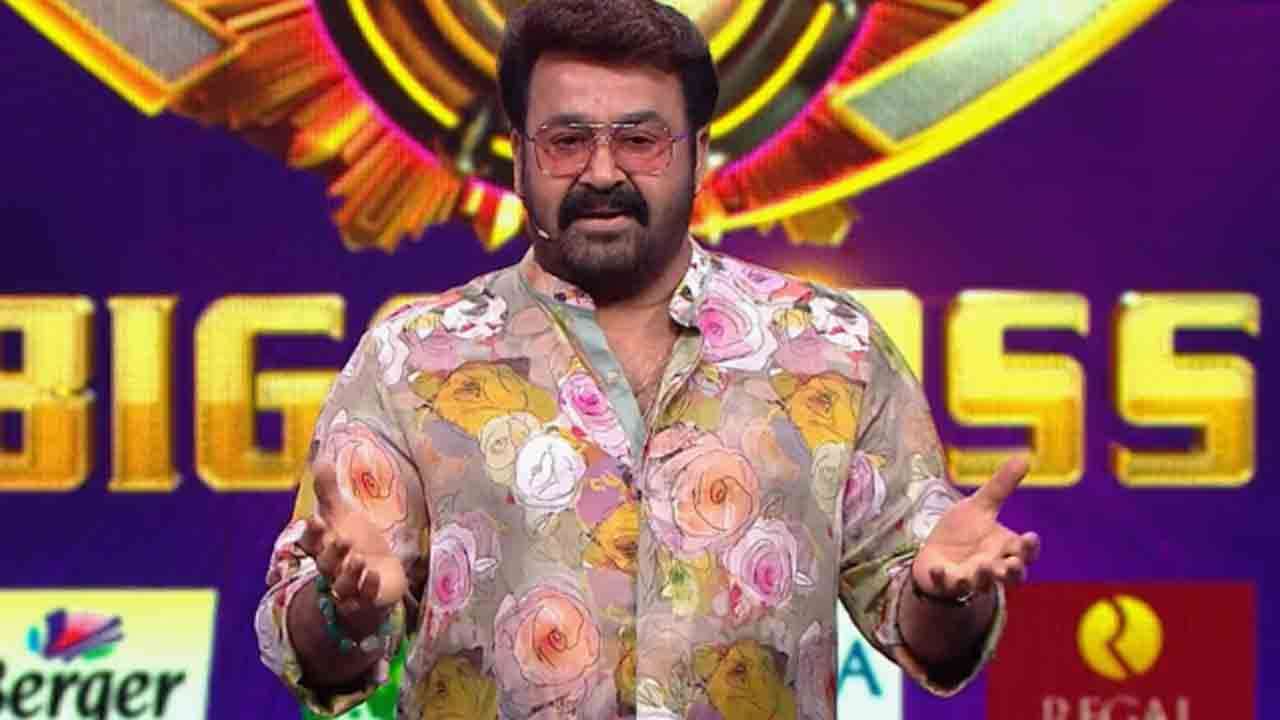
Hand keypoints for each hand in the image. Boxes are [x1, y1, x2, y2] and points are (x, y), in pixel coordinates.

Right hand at [297, 460, 407, 634]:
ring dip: (349, 574)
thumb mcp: (343, 515)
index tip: (315, 520)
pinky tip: (376, 577)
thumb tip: (319, 459)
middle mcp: (333, 570)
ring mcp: (349, 588)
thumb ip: (329, 491)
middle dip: (332, 553)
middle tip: (342, 539)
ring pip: (342, 585)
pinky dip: (370, 589)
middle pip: (324, 565)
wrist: (380, 573)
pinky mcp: (368, 600)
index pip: (311, 542)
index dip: (312, 533)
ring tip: (359, 560)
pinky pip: (365, 599)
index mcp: (324, 548)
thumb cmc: (358, 543)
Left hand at [912, 456, 1041, 599]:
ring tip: (984, 566)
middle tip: (1013, 564)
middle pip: (1011, 576)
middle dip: (1014, 572)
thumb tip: (1024, 458)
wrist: (935, 551)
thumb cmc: (964, 532)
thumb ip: (1001, 486)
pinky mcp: (947, 584)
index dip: (1030, 548)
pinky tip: (938, 569)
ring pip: (983, 584)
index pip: (1026, 552)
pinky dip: (942, 578)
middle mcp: (993, 567)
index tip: (1030, 537)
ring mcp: (971, 578)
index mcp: (1005, 548)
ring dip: (984, 577)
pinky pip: (946, 585)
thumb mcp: (980, 506)